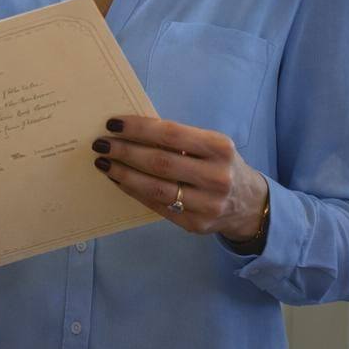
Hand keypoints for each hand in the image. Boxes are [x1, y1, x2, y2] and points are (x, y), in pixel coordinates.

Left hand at [93, 116, 267, 239]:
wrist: (248, 203)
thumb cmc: (218, 164)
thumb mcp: (209, 145)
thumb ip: (177, 139)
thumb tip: (129, 130)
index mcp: (219, 148)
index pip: (170, 134)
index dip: (138, 128)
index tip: (112, 123)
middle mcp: (217, 177)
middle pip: (159, 162)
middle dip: (124, 151)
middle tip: (100, 144)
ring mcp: (208, 204)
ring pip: (155, 188)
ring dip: (123, 174)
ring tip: (103, 163)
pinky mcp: (196, 224)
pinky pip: (157, 205)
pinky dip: (133, 191)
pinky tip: (118, 180)